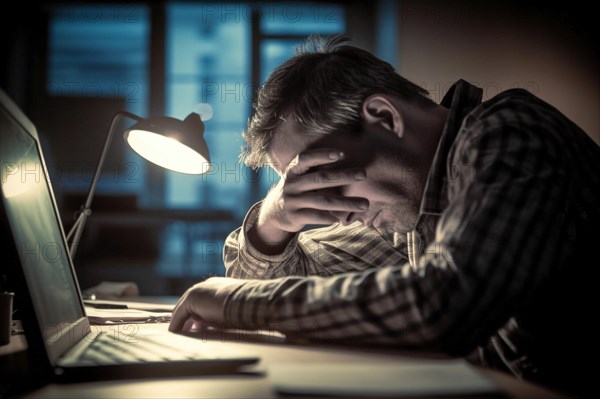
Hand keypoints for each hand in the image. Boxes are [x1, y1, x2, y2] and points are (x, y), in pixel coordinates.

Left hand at [168, 277, 245, 332]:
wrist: (248, 300)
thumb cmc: (246, 307)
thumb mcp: (234, 310)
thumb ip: (224, 313)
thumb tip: (216, 325)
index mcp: (219, 286)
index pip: (203, 299)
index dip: (198, 313)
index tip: (197, 326)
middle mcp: (207, 285)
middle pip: (190, 302)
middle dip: (187, 317)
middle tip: (184, 330)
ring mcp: (199, 290)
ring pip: (184, 308)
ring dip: (181, 320)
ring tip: (178, 332)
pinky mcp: (192, 298)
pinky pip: (180, 314)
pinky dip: (177, 323)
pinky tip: (175, 332)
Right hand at [251, 148, 368, 252]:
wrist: (273, 213)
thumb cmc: (296, 190)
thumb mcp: (298, 177)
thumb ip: (315, 169)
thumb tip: (344, 156)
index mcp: (293, 171)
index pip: (306, 159)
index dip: (322, 155)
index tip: (340, 153)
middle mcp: (292, 184)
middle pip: (320, 179)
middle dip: (343, 175)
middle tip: (363, 174)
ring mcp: (292, 201)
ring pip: (323, 201)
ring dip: (345, 202)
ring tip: (365, 203)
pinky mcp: (294, 217)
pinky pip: (316, 217)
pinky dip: (330, 217)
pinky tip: (344, 218)